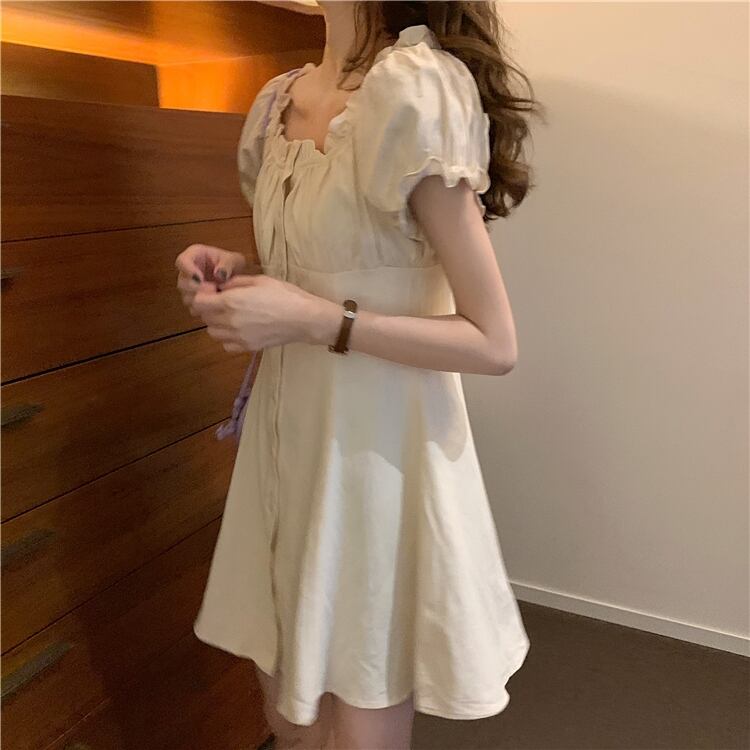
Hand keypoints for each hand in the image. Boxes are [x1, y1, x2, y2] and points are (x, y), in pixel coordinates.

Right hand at [174, 243, 250, 308]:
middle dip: (195, 288)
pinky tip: (216, 305)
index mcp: (194, 256)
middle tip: (212, 289)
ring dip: (200, 300)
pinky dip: (204, 308)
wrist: (236, 276)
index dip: (187, 270)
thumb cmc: (232, 263)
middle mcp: (188, 272)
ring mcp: (190, 287)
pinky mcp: (195, 300)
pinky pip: (194, 307)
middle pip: (182, 282)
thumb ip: (226, 265)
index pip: (181, 261)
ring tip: (217, 296)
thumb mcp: (233, 259)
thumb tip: (219, 275)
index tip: (200, 278)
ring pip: (186, 297)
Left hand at [190, 273, 338, 351]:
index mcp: (231, 301)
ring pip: (213, 332)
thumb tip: (221, 286)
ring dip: (217, 323)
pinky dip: (228, 338)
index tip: (214, 291)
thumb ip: (235, 283)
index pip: (199, 302)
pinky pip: (226, 345)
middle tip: (224, 301)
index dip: (203, 294)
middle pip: (204, 317)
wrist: (304, 318)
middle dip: (210, 308)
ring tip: (232, 316)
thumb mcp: (259, 280)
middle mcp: (230, 321)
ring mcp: (238, 337)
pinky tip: (239, 329)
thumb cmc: (285, 295)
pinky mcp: (248, 347)